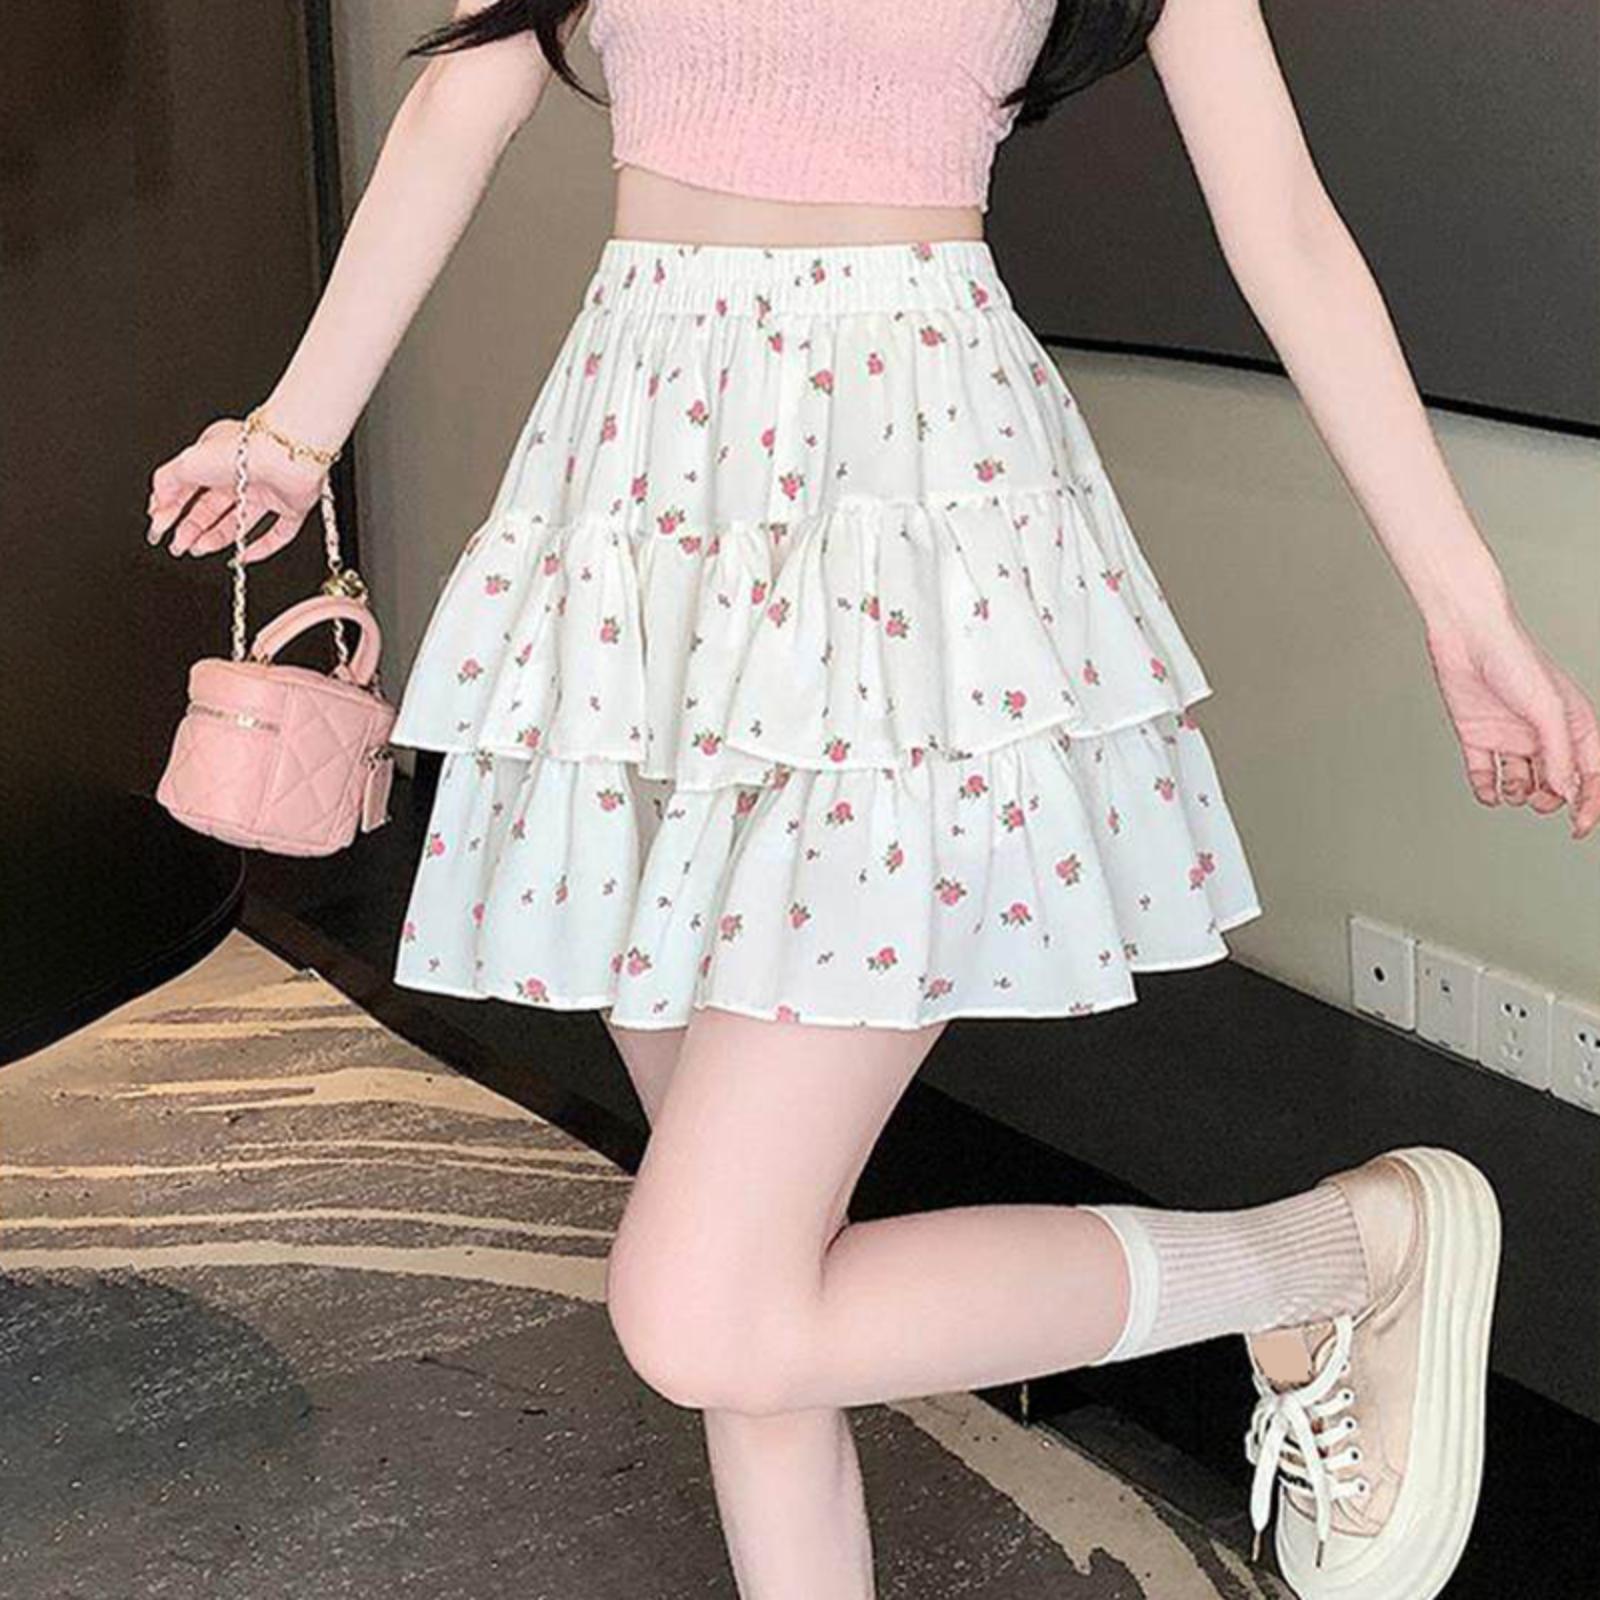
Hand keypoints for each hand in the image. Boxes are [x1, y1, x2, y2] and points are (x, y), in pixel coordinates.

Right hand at [146, 417, 327, 562]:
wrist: (287, 455)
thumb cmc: (242, 449)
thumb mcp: (187, 463)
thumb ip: (166, 482)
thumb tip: (157, 503)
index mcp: (215, 455)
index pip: (187, 487)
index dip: (171, 509)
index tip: (159, 528)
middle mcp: (241, 472)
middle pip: (211, 508)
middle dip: (191, 528)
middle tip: (177, 546)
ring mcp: (267, 490)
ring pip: (239, 522)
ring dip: (216, 539)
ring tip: (198, 549)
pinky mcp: (291, 506)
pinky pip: (277, 534)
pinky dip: (261, 549)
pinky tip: (243, 557)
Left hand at [1425, 599, 1599, 839]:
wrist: (1465, 637)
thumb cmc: (1513, 660)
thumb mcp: (1547, 709)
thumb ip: (1559, 753)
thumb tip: (1566, 792)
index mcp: (1573, 724)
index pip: (1591, 773)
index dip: (1589, 803)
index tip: (1579, 827)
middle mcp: (1543, 733)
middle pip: (1557, 783)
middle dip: (1552, 800)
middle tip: (1540, 800)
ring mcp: (1510, 736)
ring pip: (1523, 783)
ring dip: (1521, 796)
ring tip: (1515, 790)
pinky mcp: (1478, 736)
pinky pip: (1485, 776)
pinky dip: (1487, 791)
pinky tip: (1490, 793)